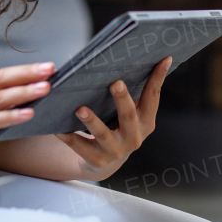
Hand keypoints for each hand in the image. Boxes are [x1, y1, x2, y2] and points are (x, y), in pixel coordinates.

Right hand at [0, 62, 53, 184]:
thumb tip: (26, 106)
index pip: (2, 76)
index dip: (24, 70)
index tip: (46, 67)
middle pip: (1, 80)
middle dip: (27, 74)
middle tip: (50, 69)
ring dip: (24, 92)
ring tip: (44, 88)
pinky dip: (11, 116)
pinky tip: (27, 114)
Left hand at [56, 56, 171, 182]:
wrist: (103, 163)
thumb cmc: (116, 127)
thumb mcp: (128, 113)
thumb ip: (131, 93)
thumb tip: (126, 58)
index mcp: (145, 122)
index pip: (153, 97)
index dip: (158, 78)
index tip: (164, 58)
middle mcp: (134, 137)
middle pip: (129, 116)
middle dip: (122, 100)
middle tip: (115, 83)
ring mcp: (115, 151)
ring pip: (103, 134)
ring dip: (92, 121)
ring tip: (81, 109)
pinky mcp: (96, 160)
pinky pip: (80, 146)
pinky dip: (68, 137)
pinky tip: (57, 128)